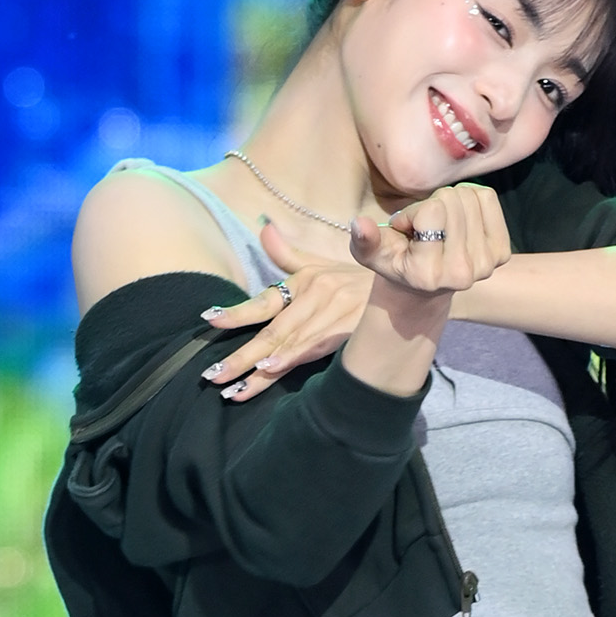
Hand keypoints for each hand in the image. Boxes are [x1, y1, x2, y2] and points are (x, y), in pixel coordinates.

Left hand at [200, 220, 373, 400]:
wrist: (404, 283)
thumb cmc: (357, 279)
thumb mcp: (321, 263)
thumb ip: (288, 254)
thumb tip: (263, 228)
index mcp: (304, 283)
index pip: (264, 301)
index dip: (238, 312)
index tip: (211, 321)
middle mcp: (315, 296)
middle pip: (272, 332)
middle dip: (241, 357)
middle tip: (213, 375)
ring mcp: (332, 314)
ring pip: (289, 345)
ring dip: (261, 370)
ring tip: (236, 388)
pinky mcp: (349, 329)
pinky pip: (317, 346)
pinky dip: (293, 358)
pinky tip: (273, 370)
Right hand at [350, 183, 510, 303]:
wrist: (426, 284)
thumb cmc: (396, 261)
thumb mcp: (372, 253)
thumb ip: (363, 240)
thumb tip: (359, 224)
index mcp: (428, 275)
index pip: (432, 211)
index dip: (414, 212)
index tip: (408, 230)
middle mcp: (461, 274)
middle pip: (453, 201)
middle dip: (433, 204)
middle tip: (426, 226)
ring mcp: (486, 265)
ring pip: (470, 197)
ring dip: (450, 202)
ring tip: (440, 225)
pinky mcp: (501, 253)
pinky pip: (488, 199)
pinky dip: (472, 198)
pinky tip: (460, 218)